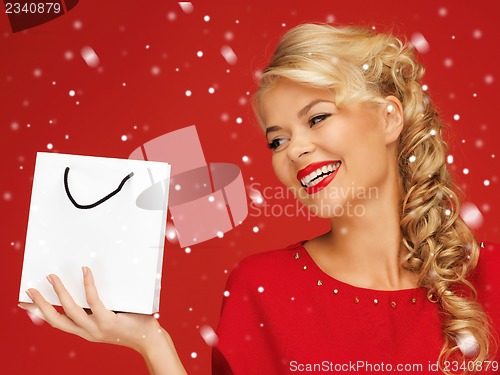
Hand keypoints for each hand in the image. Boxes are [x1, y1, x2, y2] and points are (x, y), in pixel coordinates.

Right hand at [18, 267, 186, 373]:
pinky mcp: (108, 321)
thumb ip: (98, 307)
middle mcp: (87, 332)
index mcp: (85, 331)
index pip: (56, 323)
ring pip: (70, 309)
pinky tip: (85, 272)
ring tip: (52, 277)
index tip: (25, 304)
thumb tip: (88, 286)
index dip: (39, 313)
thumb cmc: (133, 324)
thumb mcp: (109, 316)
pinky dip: (88, 284)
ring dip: (59, 292)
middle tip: (30, 289)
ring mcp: (96, 328)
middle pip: (55, 319)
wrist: (149, 339)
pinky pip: (93, 300)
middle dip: (40, 304)